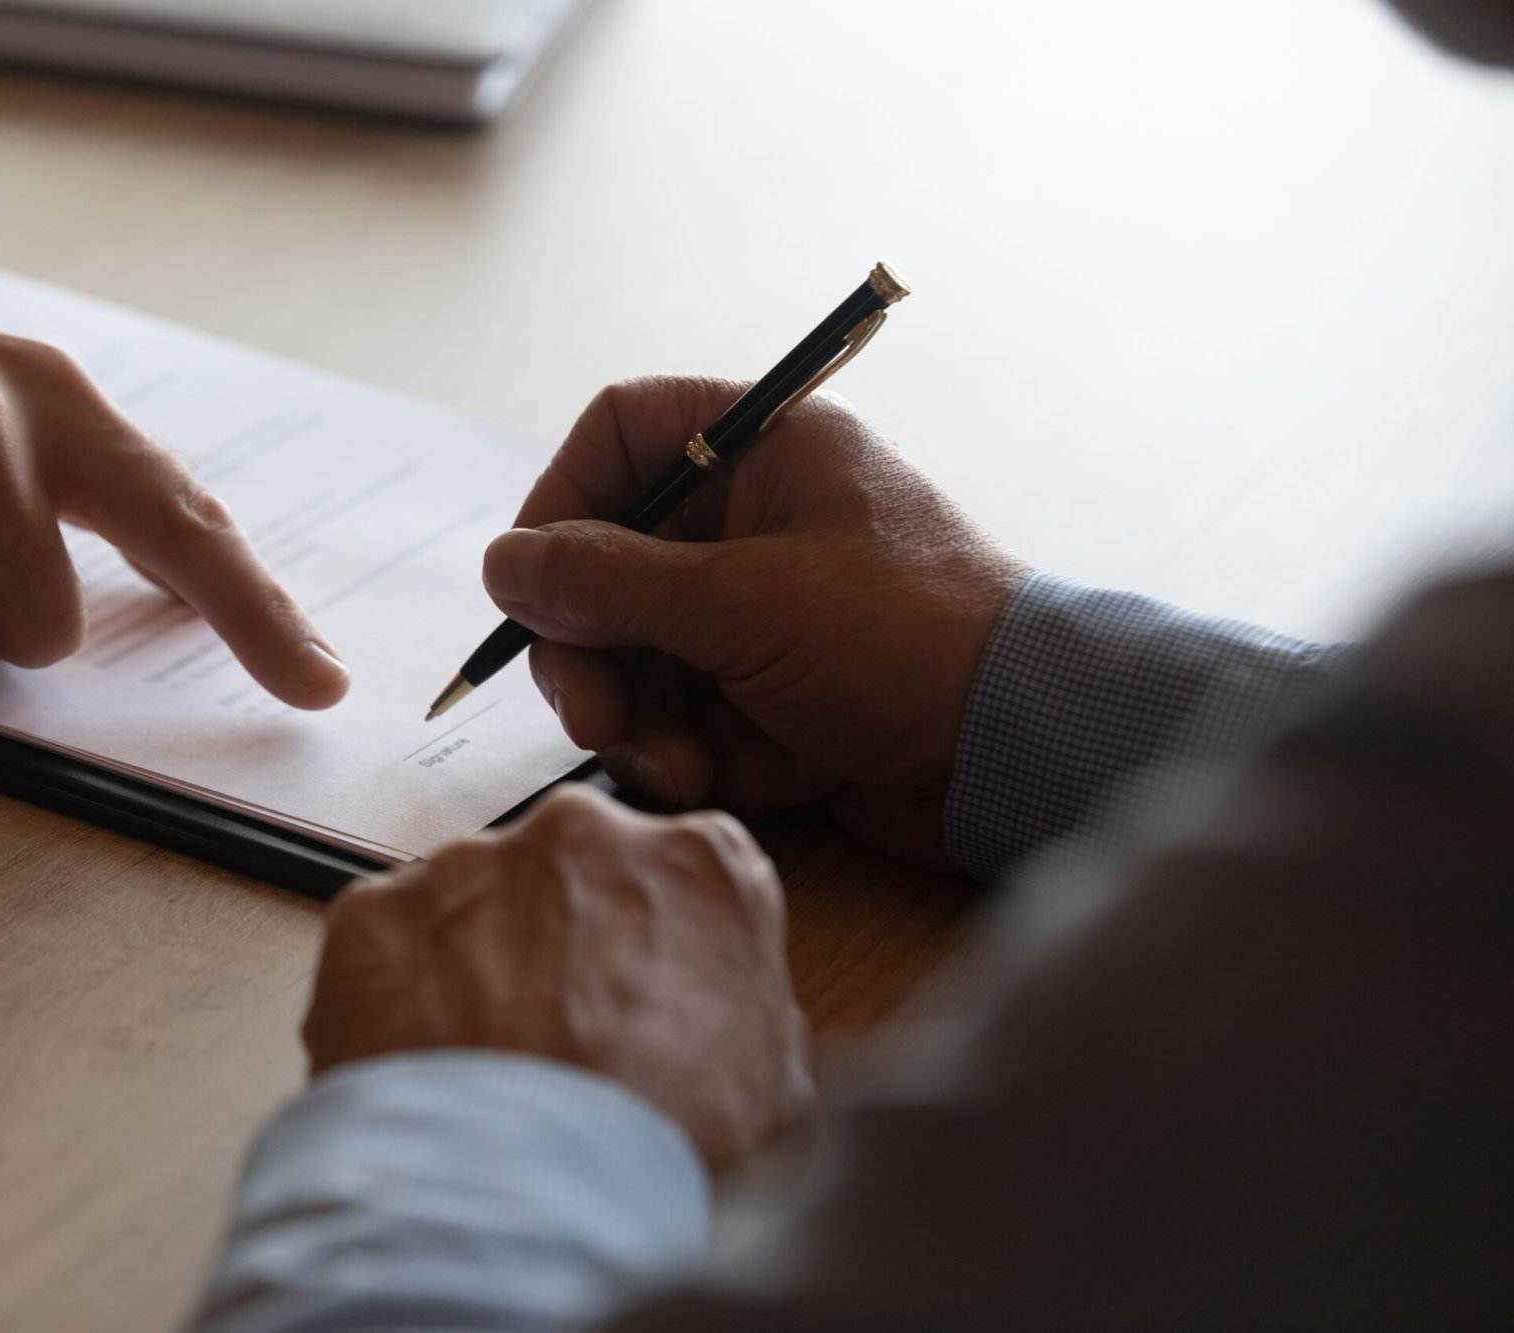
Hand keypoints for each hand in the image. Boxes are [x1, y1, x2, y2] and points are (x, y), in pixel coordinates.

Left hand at [304, 785, 813, 1173]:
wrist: (528, 1215)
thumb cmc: (665, 1162)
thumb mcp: (779, 1094)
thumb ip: (750, 1013)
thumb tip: (725, 1019)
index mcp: (702, 865)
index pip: (680, 873)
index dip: (653, 943)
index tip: (636, 996)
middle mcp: (583, 835)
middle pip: (568, 873)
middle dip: (558, 941)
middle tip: (552, 1041)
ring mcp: (469, 866)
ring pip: (469, 903)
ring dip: (472, 968)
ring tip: (480, 1077)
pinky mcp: (374, 912)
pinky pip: (385, 945)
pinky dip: (392, 998)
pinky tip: (419, 1075)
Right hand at [482, 376, 1025, 867]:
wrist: (1023, 751)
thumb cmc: (898, 638)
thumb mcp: (738, 601)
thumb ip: (606, 582)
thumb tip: (501, 564)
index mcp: (763, 449)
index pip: (621, 436)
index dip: (559, 501)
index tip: (529, 585)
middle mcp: (755, 522)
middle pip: (610, 566)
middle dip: (591, 649)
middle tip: (591, 716)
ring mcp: (763, 614)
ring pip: (641, 654)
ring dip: (638, 717)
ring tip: (671, 764)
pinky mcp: (774, 696)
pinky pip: (688, 715)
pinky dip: (688, 752)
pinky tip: (713, 781)